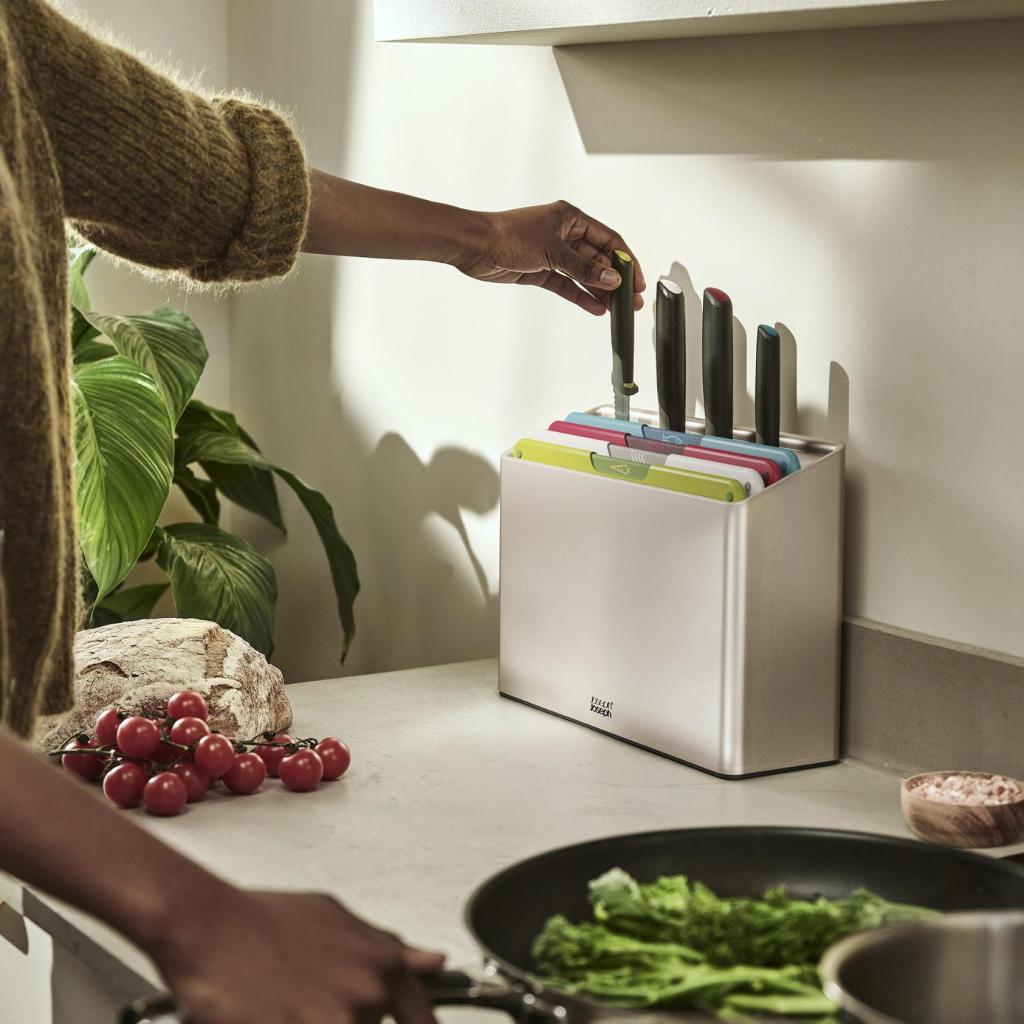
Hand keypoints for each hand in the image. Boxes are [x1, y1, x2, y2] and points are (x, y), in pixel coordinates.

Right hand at [150, 888, 444, 1023]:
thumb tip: (433, 962)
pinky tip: (271, 1010)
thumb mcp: (336, 920)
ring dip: (313, 1019)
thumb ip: (386, 948)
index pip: (423, 1018)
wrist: (207, 926)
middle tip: (308, 997)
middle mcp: (364, 996)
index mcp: (382, 965)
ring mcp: (331, 1022)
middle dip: (345, 1018)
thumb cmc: (265, 921)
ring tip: (285, 1002)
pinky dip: (287, 1022)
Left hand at [456, 200, 645, 315]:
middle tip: (630, 299)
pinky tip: (595, 307)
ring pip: (583, 274)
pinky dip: (580, 296)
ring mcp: (552, 253)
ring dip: (599, 291)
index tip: (637, 280)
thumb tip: (611, 278)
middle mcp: (563, 234)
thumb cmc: (508, 235)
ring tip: (616, 308)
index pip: (608, 239)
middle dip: (614, 280)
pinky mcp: (540, 270)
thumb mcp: (552, 251)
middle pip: (598, 259)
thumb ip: (584, 268)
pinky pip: (567, 285)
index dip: (625, 260)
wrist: (475, 246)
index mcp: (570, 218)